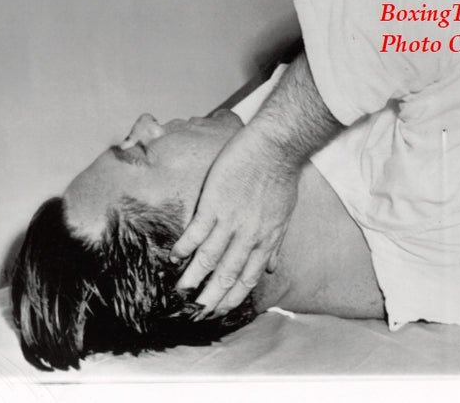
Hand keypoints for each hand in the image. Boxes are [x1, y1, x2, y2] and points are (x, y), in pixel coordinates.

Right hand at [170, 129, 300, 316]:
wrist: (277, 147)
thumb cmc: (282, 177)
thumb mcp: (285, 215)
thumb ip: (276, 244)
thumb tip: (272, 268)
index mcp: (266, 240)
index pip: (248, 278)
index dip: (232, 298)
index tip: (219, 311)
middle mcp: (248, 236)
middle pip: (226, 275)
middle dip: (210, 298)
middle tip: (196, 313)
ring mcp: (231, 221)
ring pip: (208, 258)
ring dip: (192, 278)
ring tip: (179, 291)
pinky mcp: (214, 204)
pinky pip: (195, 232)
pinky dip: (184, 247)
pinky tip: (174, 256)